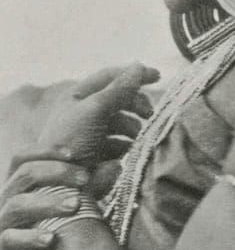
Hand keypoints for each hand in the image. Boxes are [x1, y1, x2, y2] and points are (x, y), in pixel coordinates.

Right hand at [0, 158, 89, 249]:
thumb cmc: (60, 230)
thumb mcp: (74, 205)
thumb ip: (90, 185)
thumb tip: (116, 165)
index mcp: (19, 184)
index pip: (23, 157)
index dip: (46, 151)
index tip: (74, 153)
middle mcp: (7, 200)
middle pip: (24, 175)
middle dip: (56, 173)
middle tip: (85, 178)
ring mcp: (3, 224)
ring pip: (17, 205)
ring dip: (48, 202)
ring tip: (75, 204)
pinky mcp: (4, 249)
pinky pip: (11, 239)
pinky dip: (31, 237)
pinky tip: (51, 238)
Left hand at [37, 63, 158, 167]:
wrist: (62, 182)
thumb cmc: (73, 140)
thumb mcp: (96, 109)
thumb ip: (119, 89)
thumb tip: (139, 66)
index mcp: (78, 96)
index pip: (110, 77)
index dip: (134, 75)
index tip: (158, 76)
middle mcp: (85, 113)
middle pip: (120, 100)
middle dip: (136, 104)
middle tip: (150, 113)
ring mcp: (92, 135)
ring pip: (123, 123)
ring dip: (134, 127)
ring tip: (139, 136)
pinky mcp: (99, 155)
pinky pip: (120, 144)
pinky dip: (128, 146)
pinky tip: (129, 152)